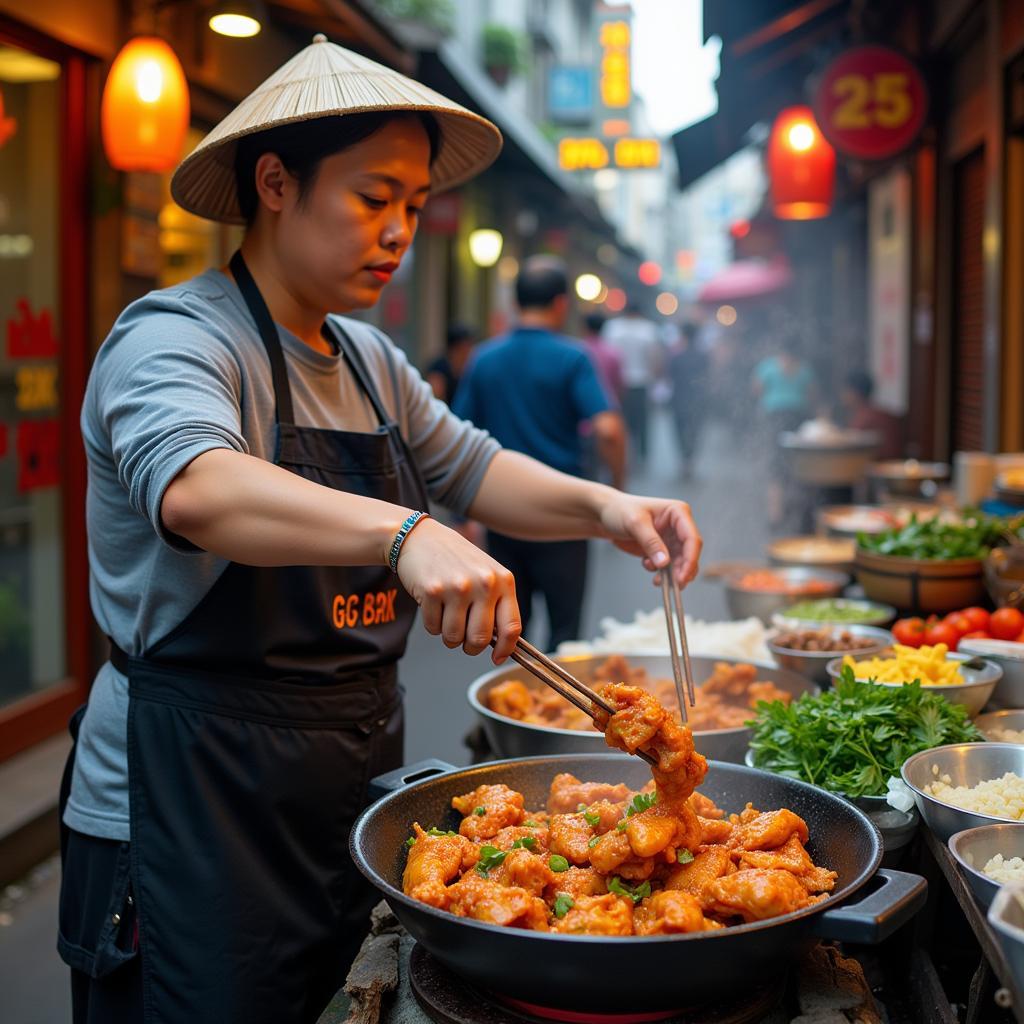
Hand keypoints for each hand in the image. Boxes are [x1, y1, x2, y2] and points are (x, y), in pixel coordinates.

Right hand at [396, 518, 520, 661]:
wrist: (420, 538)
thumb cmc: (456, 559)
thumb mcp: (487, 574)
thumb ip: (496, 604)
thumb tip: (502, 644)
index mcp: (503, 580)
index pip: (512, 627)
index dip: (505, 649)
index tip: (497, 657)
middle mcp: (483, 583)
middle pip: (480, 639)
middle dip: (470, 646)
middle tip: (463, 638)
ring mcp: (457, 587)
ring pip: (454, 638)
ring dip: (448, 635)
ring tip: (447, 614)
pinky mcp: (432, 591)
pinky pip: (433, 628)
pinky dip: (432, 624)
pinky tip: (433, 604)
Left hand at [597, 493, 701, 585]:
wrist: (605, 516)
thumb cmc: (619, 510)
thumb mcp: (635, 523)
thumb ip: (651, 542)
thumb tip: (665, 562)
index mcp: (678, 512)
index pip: (692, 538)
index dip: (690, 559)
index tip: (682, 576)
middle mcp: (678, 526)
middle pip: (689, 553)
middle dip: (682, 570)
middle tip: (674, 585)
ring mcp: (670, 539)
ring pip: (681, 562)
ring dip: (672, 574)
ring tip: (657, 580)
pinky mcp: (662, 549)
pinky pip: (669, 566)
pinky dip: (662, 573)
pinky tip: (649, 569)